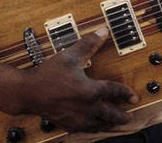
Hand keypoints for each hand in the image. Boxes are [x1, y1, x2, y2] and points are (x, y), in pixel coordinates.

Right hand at [17, 27, 138, 132]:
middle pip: (111, 115)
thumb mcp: (70, 55)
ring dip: (109, 124)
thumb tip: (103, 31)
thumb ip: (88, 43)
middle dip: (122, 116)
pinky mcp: (68, 124)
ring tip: (116, 124)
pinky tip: (95, 127)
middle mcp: (87, 107)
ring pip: (99, 125)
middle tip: (130, 116)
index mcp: (91, 91)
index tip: (134, 97)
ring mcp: (78, 118)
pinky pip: (86, 130)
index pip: (115, 92)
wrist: (28, 92)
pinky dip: (94, 129)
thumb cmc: (48, 74)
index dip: (126, 94)